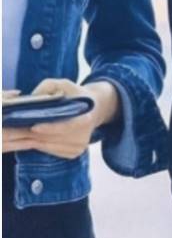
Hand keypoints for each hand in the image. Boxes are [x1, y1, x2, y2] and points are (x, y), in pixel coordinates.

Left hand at [2, 78, 119, 158]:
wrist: (95, 109)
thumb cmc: (76, 95)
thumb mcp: (64, 84)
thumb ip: (48, 86)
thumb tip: (33, 98)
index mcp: (85, 119)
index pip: (67, 127)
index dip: (51, 128)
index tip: (34, 127)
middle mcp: (84, 137)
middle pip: (52, 139)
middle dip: (30, 135)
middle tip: (10, 132)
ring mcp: (79, 148)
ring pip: (47, 146)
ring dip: (29, 142)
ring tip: (10, 137)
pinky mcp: (73, 154)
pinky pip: (49, 150)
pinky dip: (36, 145)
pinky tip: (24, 140)